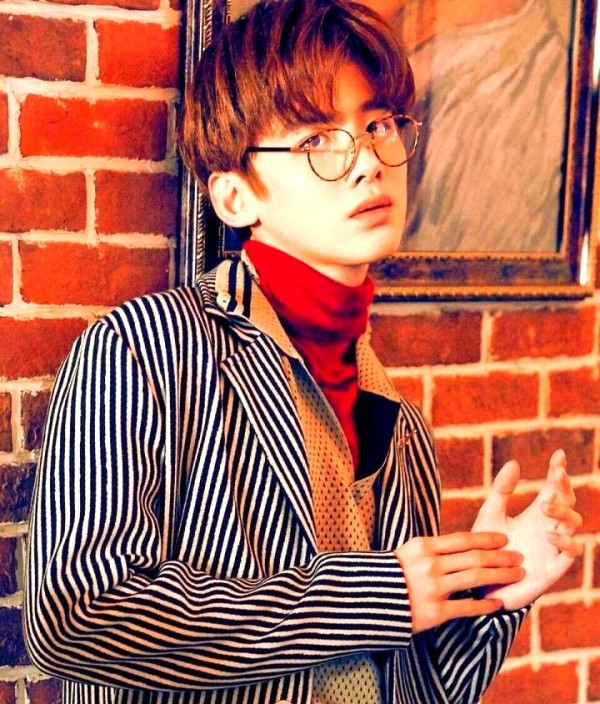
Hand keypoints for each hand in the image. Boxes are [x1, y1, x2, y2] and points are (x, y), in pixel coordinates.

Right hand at [395, 531, 524, 632]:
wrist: (366, 600)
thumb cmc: (391, 575)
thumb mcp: (409, 553)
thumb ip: (434, 550)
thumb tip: (464, 546)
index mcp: (424, 547)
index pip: (463, 540)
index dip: (487, 539)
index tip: (504, 540)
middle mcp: (430, 565)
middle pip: (475, 558)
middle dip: (501, 558)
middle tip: (519, 558)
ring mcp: (433, 588)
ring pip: (476, 578)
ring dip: (501, 576)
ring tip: (517, 575)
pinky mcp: (434, 612)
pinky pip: (467, 608)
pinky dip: (486, 606)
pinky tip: (499, 604)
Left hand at [472, 449, 582, 609]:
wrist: (481, 584)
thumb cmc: (486, 548)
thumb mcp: (490, 515)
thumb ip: (502, 490)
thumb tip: (514, 461)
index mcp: (535, 514)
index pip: (553, 489)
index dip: (558, 472)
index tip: (559, 454)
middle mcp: (548, 528)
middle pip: (568, 503)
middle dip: (565, 487)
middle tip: (556, 474)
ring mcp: (553, 549)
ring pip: (574, 526)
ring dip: (564, 513)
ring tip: (544, 507)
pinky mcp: (553, 569)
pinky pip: (570, 555)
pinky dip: (565, 544)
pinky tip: (550, 535)